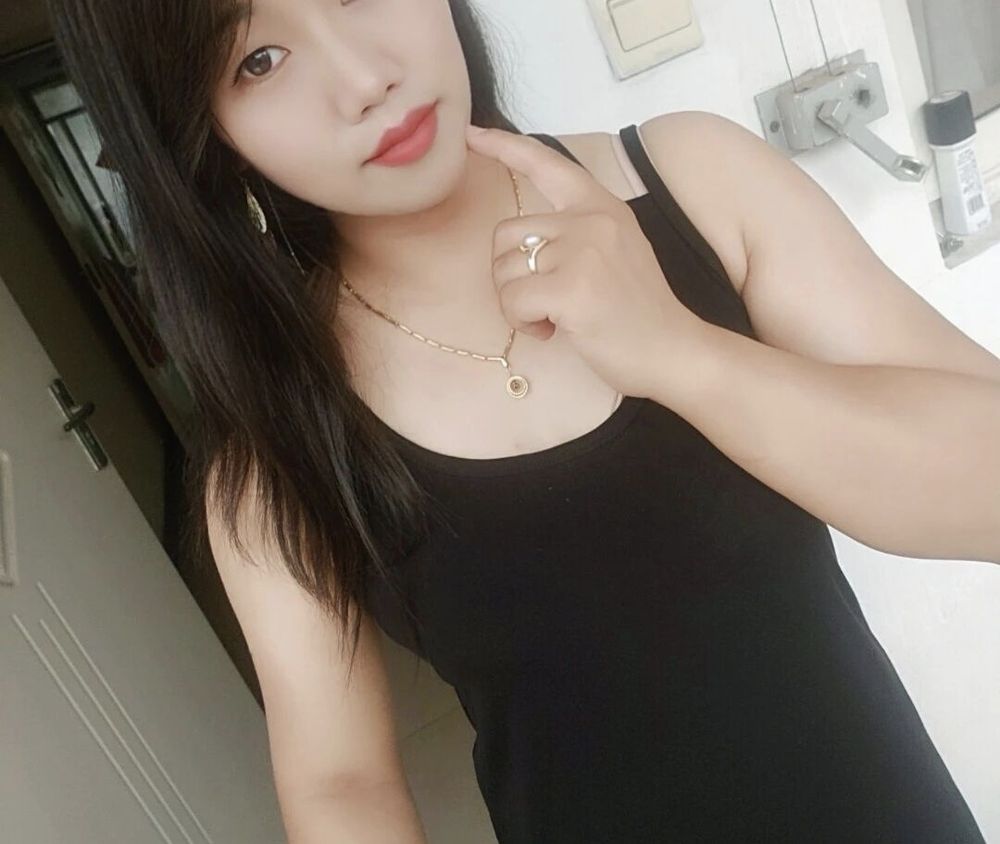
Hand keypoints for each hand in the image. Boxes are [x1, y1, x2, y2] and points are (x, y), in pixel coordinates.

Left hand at [466, 123, 708, 400]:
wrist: (673, 351)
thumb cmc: (639, 314)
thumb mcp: (615, 252)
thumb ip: (575, 234)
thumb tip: (522, 243)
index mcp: (601, 206)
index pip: (546, 164)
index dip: (503, 147)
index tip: (471, 137)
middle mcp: (591, 220)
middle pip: (506, 234)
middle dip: (510, 275)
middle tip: (542, 303)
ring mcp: (582, 251)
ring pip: (504, 270)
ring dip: (516, 304)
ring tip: (553, 318)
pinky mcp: (571, 288)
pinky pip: (512, 300)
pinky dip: (522, 322)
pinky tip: (553, 330)